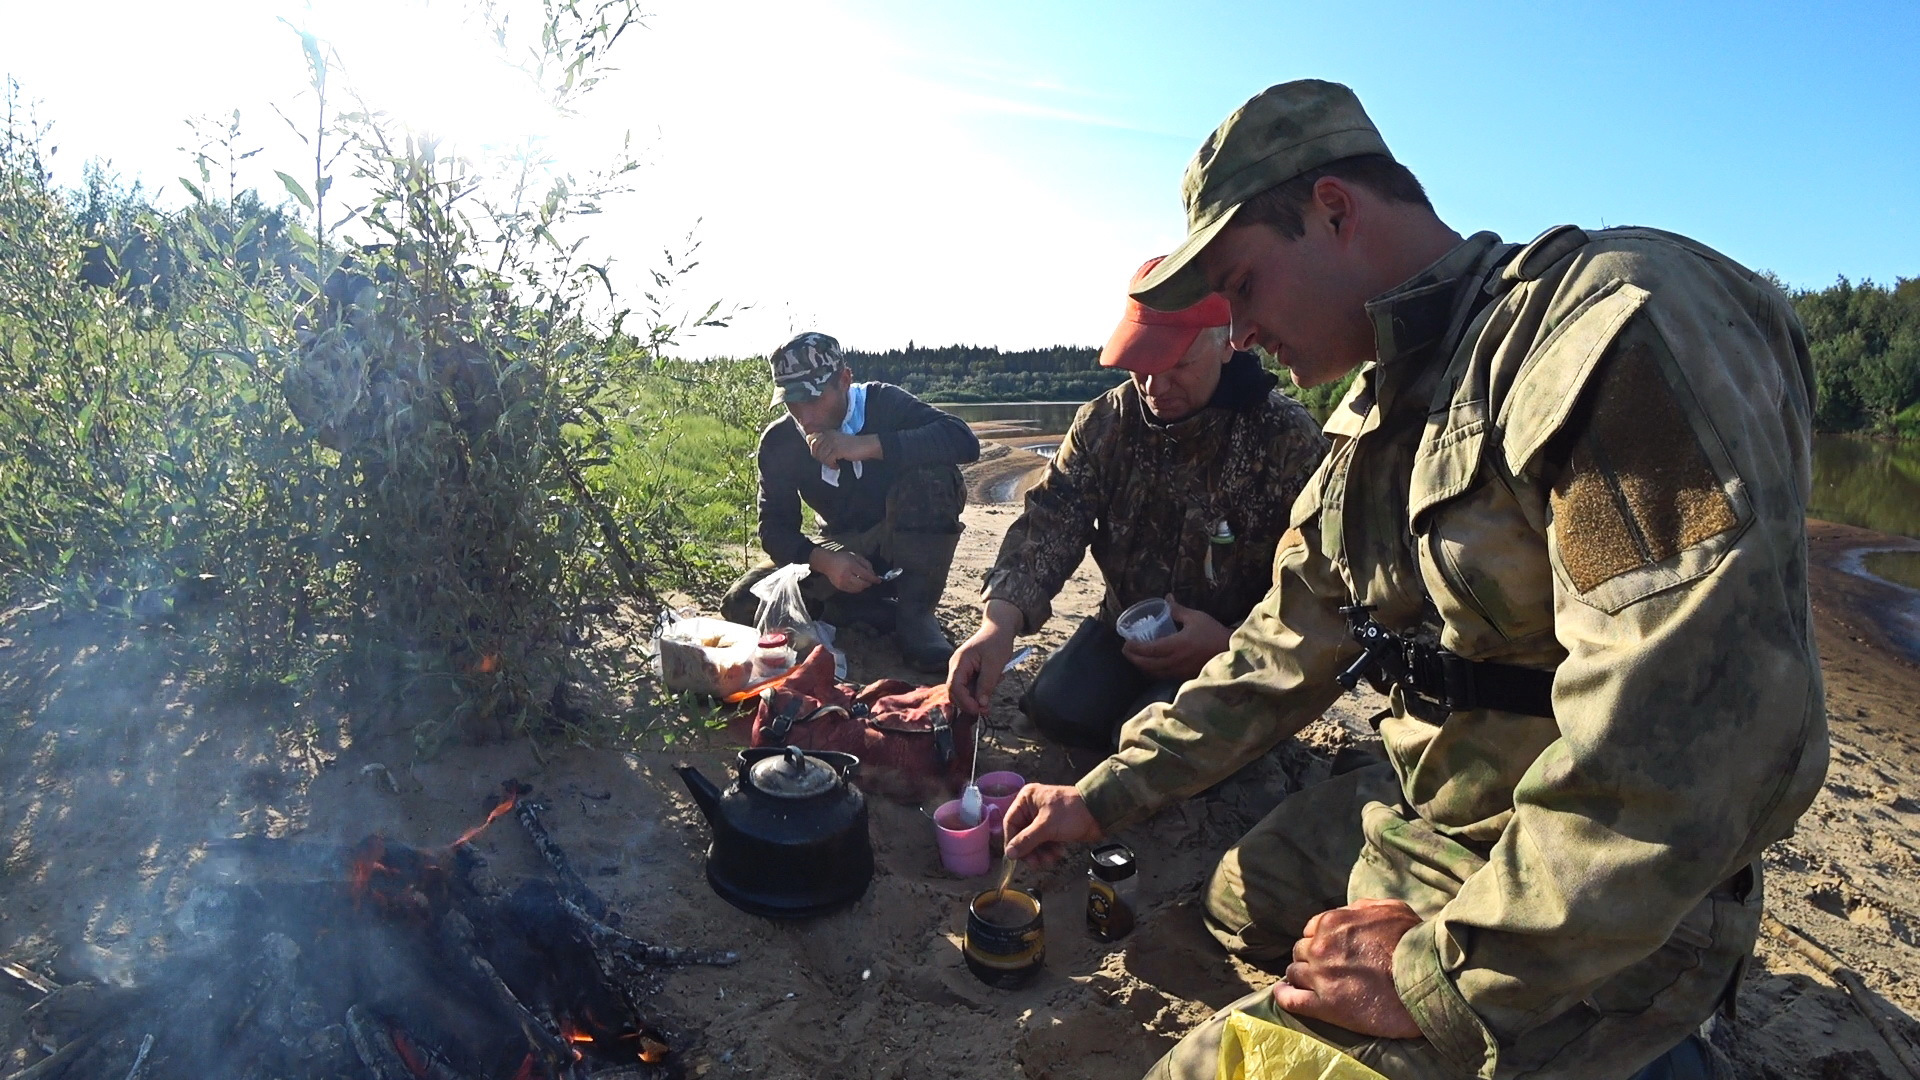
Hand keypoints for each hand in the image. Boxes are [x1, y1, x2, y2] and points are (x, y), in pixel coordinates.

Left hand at [806, 431, 882, 466]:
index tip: (822, 456)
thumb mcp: (837, 442)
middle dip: (820, 458)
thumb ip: (826, 445)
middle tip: (828, 462)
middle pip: (814, 449)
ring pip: (821, 456)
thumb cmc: (853, 447)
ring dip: (827, 463)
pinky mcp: (837, 449)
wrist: (867, 446)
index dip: (815, 450)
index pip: (811, 440)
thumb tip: (815, 453)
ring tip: (834, 464)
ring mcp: (832, 442)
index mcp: (828, 433)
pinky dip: (832, 465)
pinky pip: (828, 460)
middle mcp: (828, 436)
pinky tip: (837, 465)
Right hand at [808, 548, 880, 593]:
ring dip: (863, 586)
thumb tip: (873, 573)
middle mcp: (847, 575)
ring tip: (864, 582)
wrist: (827, 563)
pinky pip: (852, 591)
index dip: (873, 579)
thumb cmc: (842, 558)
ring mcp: (843, 583)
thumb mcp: (855, 556)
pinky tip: (857, 584)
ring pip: (858, 589)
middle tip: (870, 581)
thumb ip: (865, 563)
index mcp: (851, 566)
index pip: (865, 575)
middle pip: (862, 584)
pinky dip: (857, 589)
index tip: (879, 580)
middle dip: (869, 583)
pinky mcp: (840, 587)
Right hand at [946, 601, 1021, 713]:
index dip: (964, 701)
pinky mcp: (968, 672)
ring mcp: (961, 669)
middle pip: (955, 692)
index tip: (978, 710)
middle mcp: (956, 666)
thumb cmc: (997, 642)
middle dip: (970, 703)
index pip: (954, 687)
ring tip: (996, 683)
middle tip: (987, 709)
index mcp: (959, 662)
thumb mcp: (994, 664)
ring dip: (978, 695)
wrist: (999, 628)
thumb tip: (981, 704)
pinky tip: (994, 679)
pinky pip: (970, 686)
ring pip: (964, 691)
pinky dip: (981, 689)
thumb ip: (986, 685)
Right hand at [1001, 783, 1103, 867]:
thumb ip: (1026, 841)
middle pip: (1022, 834)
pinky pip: (1045, 841)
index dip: (1012, 841)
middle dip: (1030, 850)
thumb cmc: (1072, 812)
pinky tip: (1058, 853)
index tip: (1016, 857)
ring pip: (1034, 840)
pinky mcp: (1054, 826)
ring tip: (1050, 859)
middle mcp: (1032, 806)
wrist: (1099, 812)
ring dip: (1041, 852)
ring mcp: (1043, 817)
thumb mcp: (1046, 827)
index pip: (1011, 822)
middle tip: (1035, 863)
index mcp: (1027, 799)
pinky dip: (1049, 849)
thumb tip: (1009, 854)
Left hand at [1121, 595, 1230, 680]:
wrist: (1231, 652)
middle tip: (1126, 650)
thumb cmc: (1213, 633)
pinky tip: (1151, 666)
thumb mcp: (1196, 618)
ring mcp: (1179, 672)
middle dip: (1133, 658)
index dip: (1134, 648)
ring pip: (1154, 673)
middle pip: (1147, 664)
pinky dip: (1153, 672)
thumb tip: (1167, 598)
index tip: (1126, 642)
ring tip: (1135, 658)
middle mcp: (1175, 661)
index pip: (1149, 650)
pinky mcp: (1184, 677)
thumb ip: (1178, 610)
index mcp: (1176, 646)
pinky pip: (1163, 677)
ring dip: (1141, 667)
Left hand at [1271, 898, 1422, 1038]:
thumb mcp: (1391, 909)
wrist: (1424, 980)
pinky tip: (1284, 993)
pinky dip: (1284, 996)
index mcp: (1332, 923)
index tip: (1330, 950)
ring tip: (1311, 984)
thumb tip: (1349, 911)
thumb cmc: (1412, 942)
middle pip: (1301, 952)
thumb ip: (1363, 907)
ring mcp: (1320, 977)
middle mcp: (1320, 948)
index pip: (1311, 930)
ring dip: (1301, 977)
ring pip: (1294, 974)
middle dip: (1310, 958)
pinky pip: (1291, 1000)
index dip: (1319, 940)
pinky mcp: (1325, 1005)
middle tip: (1326, 969)